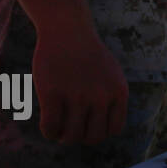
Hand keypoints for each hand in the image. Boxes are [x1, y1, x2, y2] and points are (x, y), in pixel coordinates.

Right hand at [32, 17, 128, 144]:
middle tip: (70, 127)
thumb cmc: (88, 55)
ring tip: (59, 126)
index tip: (88, 124)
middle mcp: (101, 97)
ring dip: (63, 136)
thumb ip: (111, 99)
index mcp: (118, 92)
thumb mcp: (111, 75)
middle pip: (93, 137)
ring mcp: (77, 96)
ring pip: (71, 137)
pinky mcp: (53, 94)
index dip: (99, 131)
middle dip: (81, 137)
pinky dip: (49, 132)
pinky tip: (48, 123)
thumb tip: (103, 131)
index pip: (113, 130)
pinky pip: (51, 128)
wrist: (68, 30)